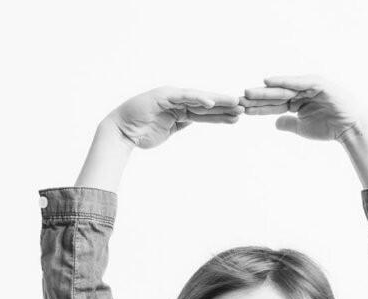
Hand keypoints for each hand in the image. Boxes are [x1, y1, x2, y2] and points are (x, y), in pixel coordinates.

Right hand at [109, 87, 242, 149]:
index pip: (205, 113)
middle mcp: (177, 100)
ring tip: (234, 103)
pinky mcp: (163, 96)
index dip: (222, 115)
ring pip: (198, 99)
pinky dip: (198, 99)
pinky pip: (183, 98)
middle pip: (205, 103)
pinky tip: (212, 102)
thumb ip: (182, 123)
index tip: (238, 117)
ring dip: (217, 101)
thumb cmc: (143, 132)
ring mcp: (171, 97)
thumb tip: (195, 122)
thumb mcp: (169, 130)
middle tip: (244, 107)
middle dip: (225, 105)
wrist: (123, 132)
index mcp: (180, 110)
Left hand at [240, 76, 365, 142]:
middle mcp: (300, 92)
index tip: (242, 110)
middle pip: (274, 95)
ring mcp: (308, 86)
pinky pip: (297, 82)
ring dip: (266, 90)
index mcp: (296, 103)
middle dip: (257, 98)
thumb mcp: (303, 128)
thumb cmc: (329, 127)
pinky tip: (269, 81)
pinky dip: (284, 81)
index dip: (258, 108)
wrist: (350, 127)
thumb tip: (274, 123)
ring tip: (248, 92)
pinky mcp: (317, 83)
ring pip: (283, 88)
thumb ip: (288, 124)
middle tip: (239, 99)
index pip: (273, 105)